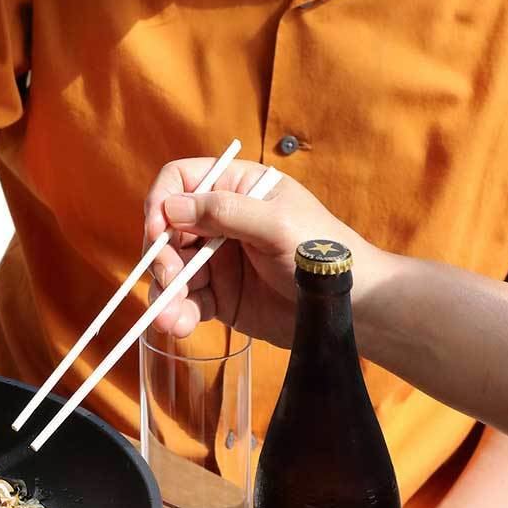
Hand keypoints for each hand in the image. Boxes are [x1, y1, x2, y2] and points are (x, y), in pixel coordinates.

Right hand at [142, 158, 371, 345]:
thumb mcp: (277, 224)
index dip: (162, 202)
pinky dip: (176, 314)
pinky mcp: (218, 296)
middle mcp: (220, 221)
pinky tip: (179, 326)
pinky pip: (185, 302)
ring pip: (170, 270)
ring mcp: (216, 261)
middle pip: (167, 230)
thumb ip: (225, 212)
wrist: (350, 306)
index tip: (158, 232)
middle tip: (172, 280)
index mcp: (237, 188)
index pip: (182, 181)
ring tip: (170, 319)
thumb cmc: (324, 252)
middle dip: (161, 257)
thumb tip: (171, 207)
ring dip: (164, 293)